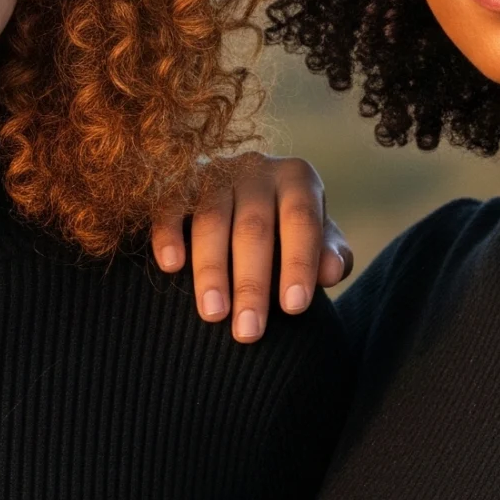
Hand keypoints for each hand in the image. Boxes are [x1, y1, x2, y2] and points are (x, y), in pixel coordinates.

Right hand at [150, 153, 352, 342]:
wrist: (243, 196)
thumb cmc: (286, 229)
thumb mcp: (317, 238)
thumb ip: (330, 253)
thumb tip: (331, 271)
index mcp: (296, 178)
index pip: (300, 220)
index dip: (297, 263)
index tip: (293, 309)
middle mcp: (256, 168)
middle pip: (253, 227)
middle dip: (251, 282)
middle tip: (248, 331)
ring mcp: (214, 172)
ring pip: (211, 220)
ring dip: (211, 270)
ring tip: (213, 315)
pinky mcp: (179, 182)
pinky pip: (169, 205)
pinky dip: (168, 235)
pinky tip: (170, 266)